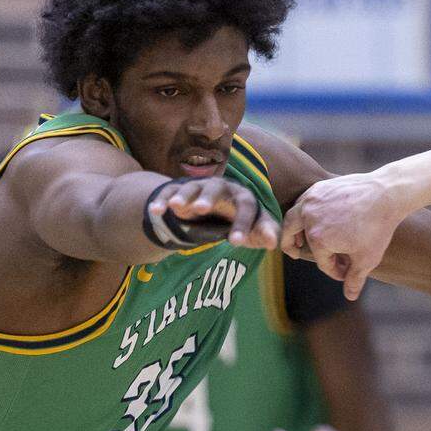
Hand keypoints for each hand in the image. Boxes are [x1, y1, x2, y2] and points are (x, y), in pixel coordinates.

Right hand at [147, 177, 279, 248]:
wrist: (212, 209)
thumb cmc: (237, 221)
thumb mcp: (252, 229)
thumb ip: (264, 234)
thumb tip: (275, 242)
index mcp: (243, 196)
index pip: (246, 206)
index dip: (242, 223)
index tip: (236, 242)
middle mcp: (222, 188)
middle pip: (216, 189)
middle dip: (209, 198)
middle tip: (203, 209)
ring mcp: (199, 187)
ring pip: (192, 188)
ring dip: (184, 196)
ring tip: (177, 206)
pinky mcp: (179, 191)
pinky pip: (170, 193)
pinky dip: (162, 201)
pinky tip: (155, 210)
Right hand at [282, 174, 405, 299]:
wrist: (387, 194)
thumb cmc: (377, 227)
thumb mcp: (367, 258)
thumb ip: (355, 279)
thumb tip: (349, 297)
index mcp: (318, 238)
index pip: (322, 261)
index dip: (334, 270)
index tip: (345, 273)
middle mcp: (309, 218)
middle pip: (289, 234)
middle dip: (290, 247)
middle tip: (292, 253)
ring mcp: (312, 199)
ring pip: (293, 215)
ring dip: (293, 228)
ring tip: (298, 235)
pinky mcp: (319, 187)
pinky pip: (304, 201)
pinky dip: (303, 212)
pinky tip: (312, 217)